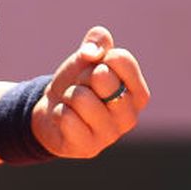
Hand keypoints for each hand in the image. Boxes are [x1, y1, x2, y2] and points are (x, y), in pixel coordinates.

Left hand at [31, 25, 149, 158]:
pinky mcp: (89, 148)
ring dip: (69, 96)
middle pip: (102, 77)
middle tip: (81, 89)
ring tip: (73, 105)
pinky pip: (66, 118)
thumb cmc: (78, 84)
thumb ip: (98, 41)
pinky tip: (66, 121)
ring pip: (80, 97)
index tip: (95, 69)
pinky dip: (59, 113)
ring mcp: (111, 135)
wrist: (52, 111)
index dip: (99, 58)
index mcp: (138, 93)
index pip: (121, 59)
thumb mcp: (88, 57)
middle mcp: (130, 116)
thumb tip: (92, 52)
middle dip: (83, 77)